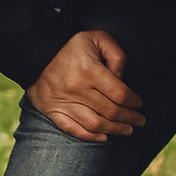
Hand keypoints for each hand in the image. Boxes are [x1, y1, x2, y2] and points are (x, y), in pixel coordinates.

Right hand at [27, 28, 144, 142]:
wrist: (35, 53)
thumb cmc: (70, 46)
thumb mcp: (97, 38)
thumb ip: (116, 55)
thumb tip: (122, 79)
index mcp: (88, 70)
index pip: (120, 94)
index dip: (134, 102)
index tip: (139, 103)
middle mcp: (76, 88)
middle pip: (111, 111)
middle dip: (130, 118)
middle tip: (139, 120)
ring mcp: (63, 102)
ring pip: (95, 124)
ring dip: (115, 130)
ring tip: (127, 130)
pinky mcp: (52, 110)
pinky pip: (73, 129)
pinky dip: (89, 136)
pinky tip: (103, 136)